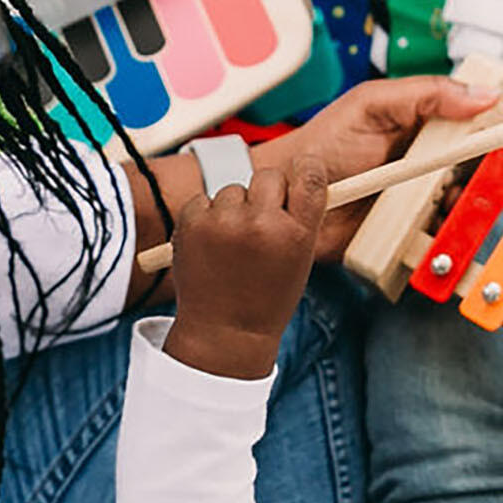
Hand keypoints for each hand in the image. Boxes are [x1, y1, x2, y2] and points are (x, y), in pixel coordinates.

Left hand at [163, 155, 328, 379]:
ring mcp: (225, 222)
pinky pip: (203, 200)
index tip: (299, 172)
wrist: (223, 334)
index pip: (310, 175)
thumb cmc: (265, 299)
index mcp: (297, 234)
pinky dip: (205, 217)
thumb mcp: (298, 261)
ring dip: (233, 209)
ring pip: (233, 189)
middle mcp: (263, 223)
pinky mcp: (192, 223)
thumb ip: (300, 219)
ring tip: (231, 248)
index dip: (305, 168)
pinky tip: (210, 248)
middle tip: (259, 224)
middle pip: (269, 176)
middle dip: (266, 194)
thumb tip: (302, 171)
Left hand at [251, 76, 501, 261]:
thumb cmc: (323, 144)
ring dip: (465, 200)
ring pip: (468, 202)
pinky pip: (444, 236)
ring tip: (442, 194)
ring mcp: (423, 198)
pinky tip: (430, 222)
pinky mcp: (411, 233)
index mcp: (428, 124)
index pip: (482, 121)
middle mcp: (431, 160)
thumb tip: (482, 94)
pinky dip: (447, 232)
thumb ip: (425, 94)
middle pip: (484, 165)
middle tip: (501, 170)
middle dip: (497, 169)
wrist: (287, 196)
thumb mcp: (373, 105)